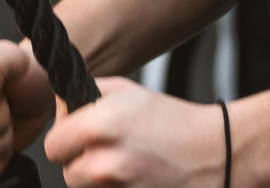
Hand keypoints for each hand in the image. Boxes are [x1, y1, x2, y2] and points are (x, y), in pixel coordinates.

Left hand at [44, 78, 234, 187]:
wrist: (216, 151)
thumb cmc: (172, 120)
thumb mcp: (126, 91)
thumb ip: (82, 95)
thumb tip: (59, 107)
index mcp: (98, 128)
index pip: (52, 146)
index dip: (65, 139)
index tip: (80, 135)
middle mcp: (105, 163)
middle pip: (67, 173)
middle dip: (80, 161)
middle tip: (107, 149)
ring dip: (96, 179)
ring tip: (124, 162)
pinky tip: (136, 176)